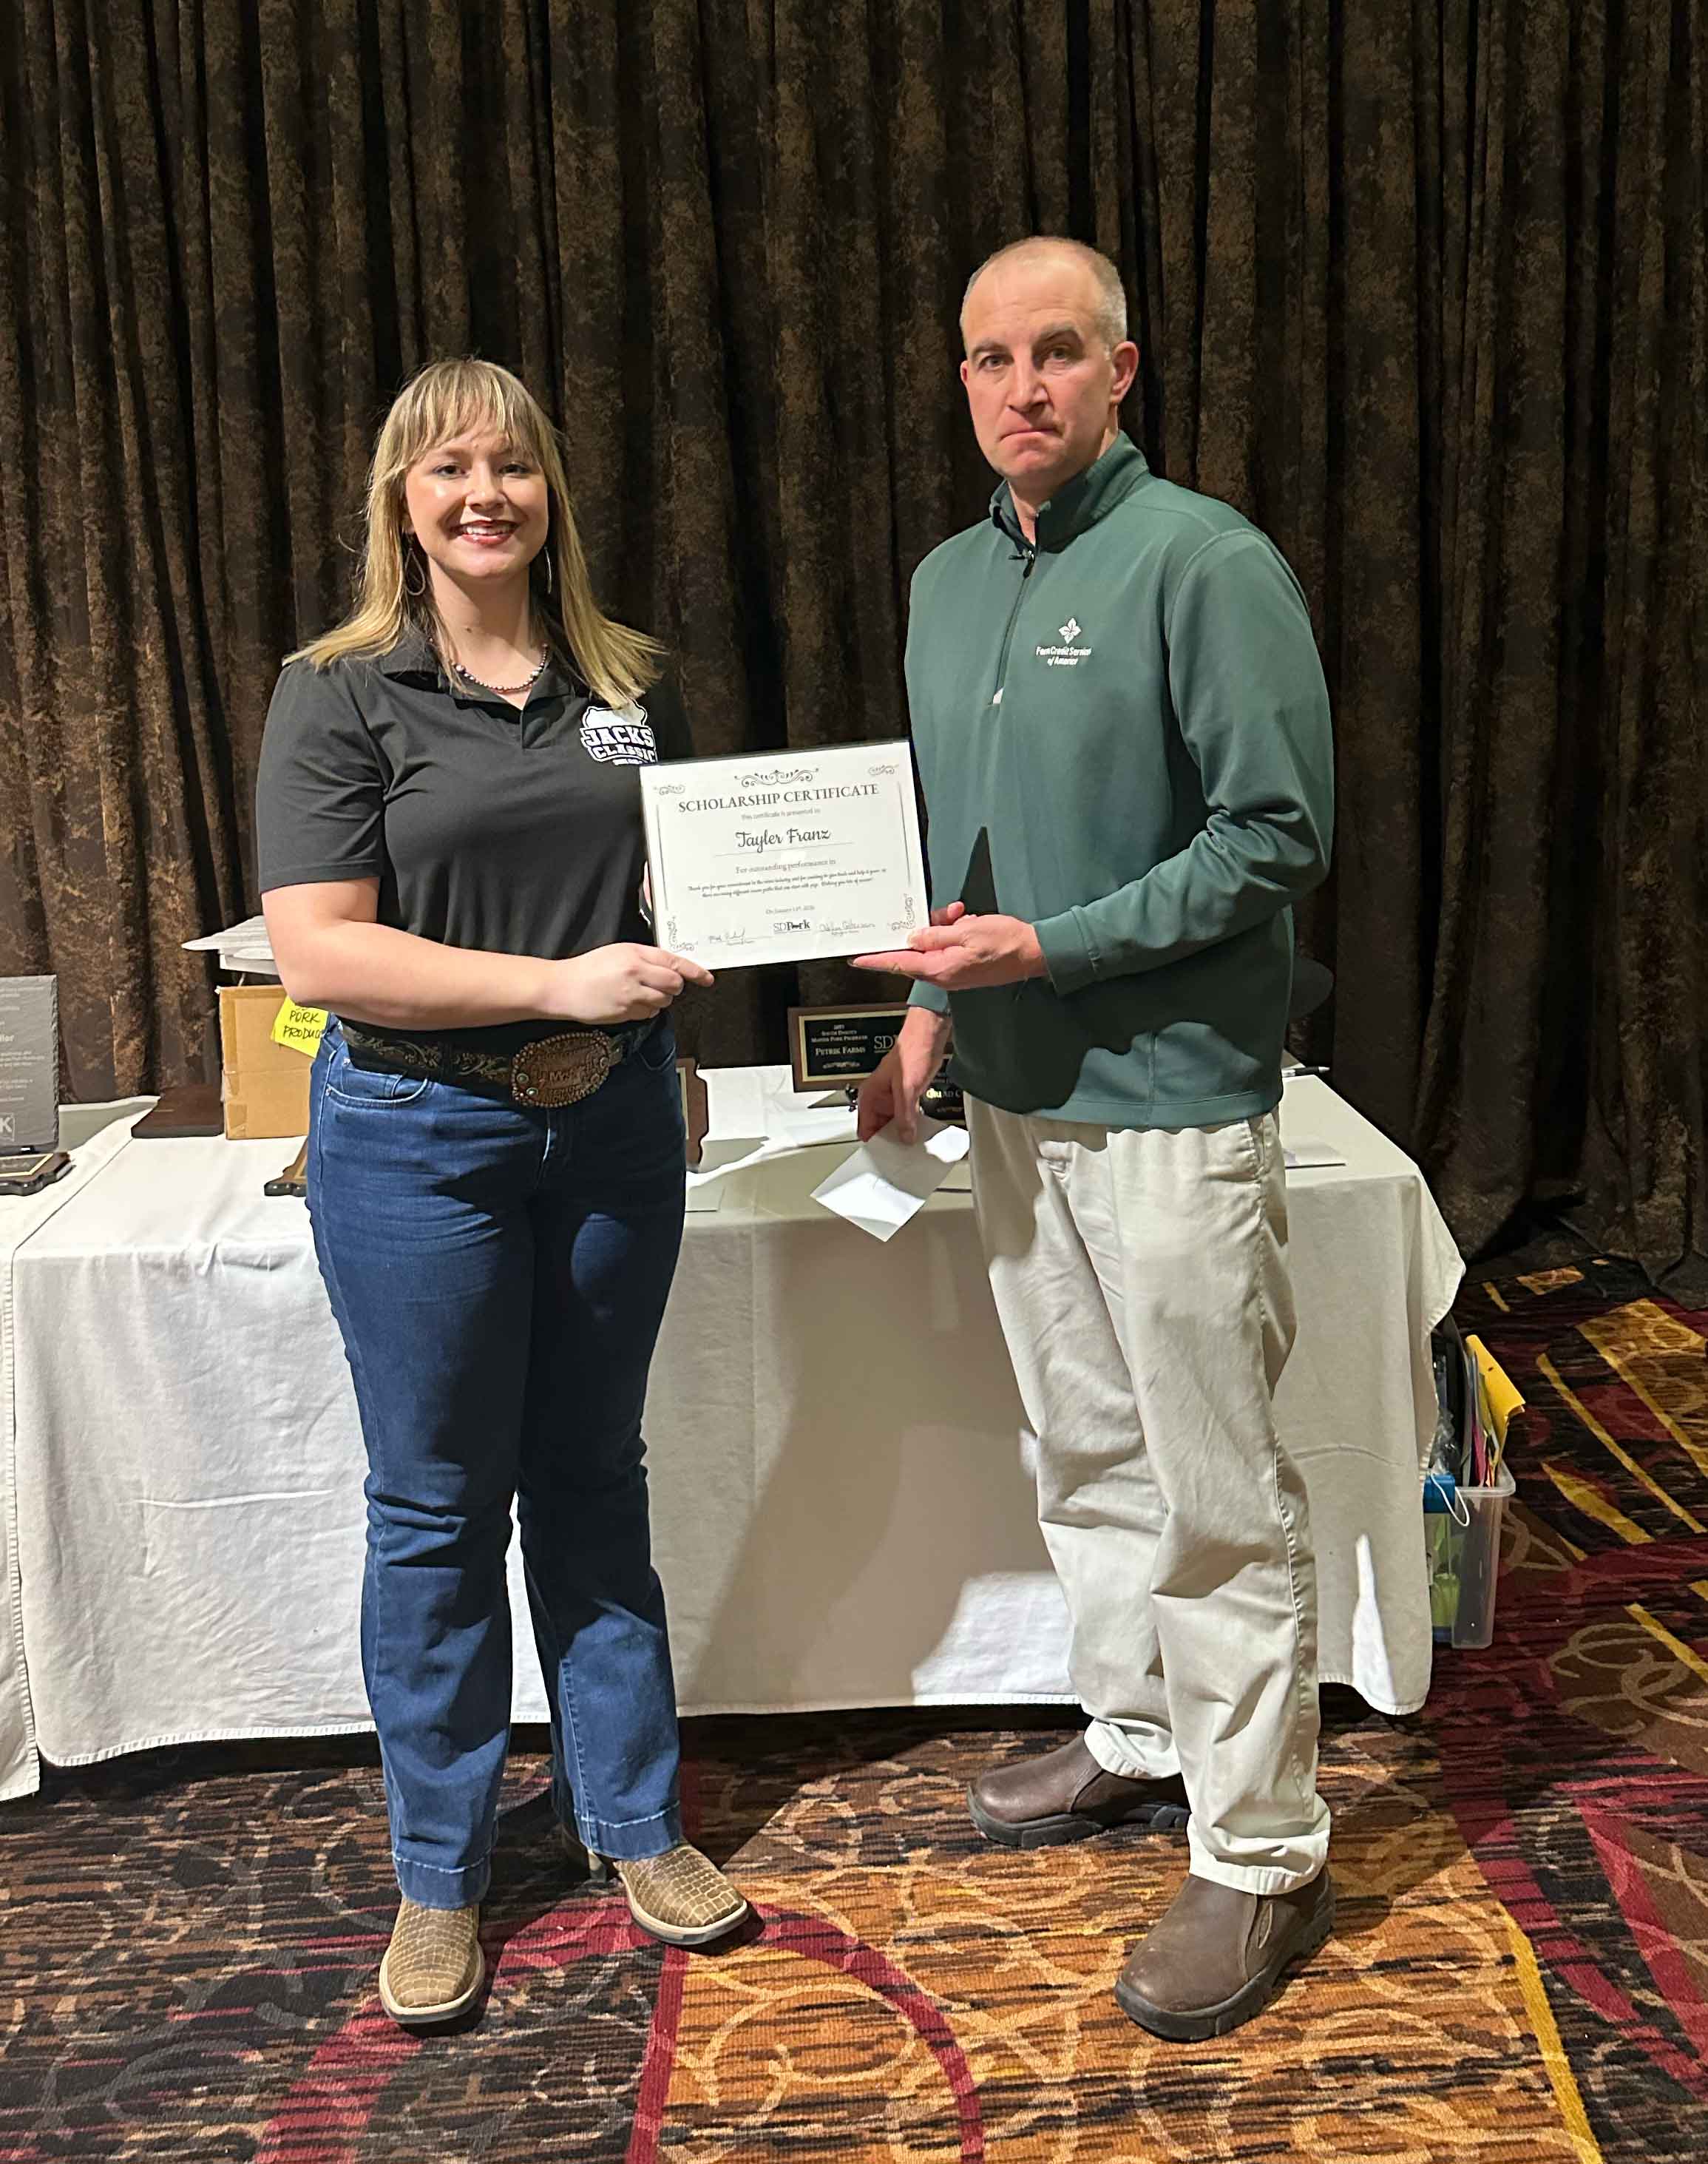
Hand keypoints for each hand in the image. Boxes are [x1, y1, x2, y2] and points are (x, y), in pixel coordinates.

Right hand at [546, 943, 713, 1024]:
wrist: (562, 987)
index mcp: (634, 953)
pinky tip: (628, 1003)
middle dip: (673, 987)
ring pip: (663, 1001)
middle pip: (674, 984)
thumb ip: (644, 959)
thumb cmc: (588, 969)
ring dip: (658, 999)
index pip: (673, 962)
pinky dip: (645, 1010)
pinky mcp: (626, 1012)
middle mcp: (636, 973)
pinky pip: (648, 1014)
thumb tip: (668, 969)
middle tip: (661, 986)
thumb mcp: (617, 953)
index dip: (695, 971)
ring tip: (638, 993)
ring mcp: (631, 995)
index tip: (707, 978)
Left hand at [853, 912, 1046, 991]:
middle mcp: (943, 975)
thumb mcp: (967, 931)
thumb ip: (936, 935)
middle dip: (921, 930)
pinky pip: (946, 948)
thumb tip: (913, 938)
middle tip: (941, 915)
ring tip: (961, 916)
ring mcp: (953, 973)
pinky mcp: (962, 967)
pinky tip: (965, 923)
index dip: (876, 959)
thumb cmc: (1006, 943)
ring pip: (932, 947)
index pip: (899, 963)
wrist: (1034, 953)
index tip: (858, 958)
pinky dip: (951, 934)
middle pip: (915, 952)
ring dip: (941, 929)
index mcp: (940, 968)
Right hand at [855, 1008, 952, 1143]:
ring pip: (893, 1123)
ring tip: (911, 1143)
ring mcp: (892, 1097)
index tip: (882, 1157)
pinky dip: (911, 1124)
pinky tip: (919, 1130)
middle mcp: (878, 1097)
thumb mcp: (906, 1090)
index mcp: (869, 1095)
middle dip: (890, 1140)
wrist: (928, 1035)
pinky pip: (906, 1115)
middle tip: (900, 1153)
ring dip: (902, 1132)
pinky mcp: (906, 1095)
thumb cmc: (912, 1050)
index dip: (873, 1144)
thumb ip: (904, 1116)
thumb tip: (905, 1136)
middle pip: (879, 1129)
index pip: (864, 1128)